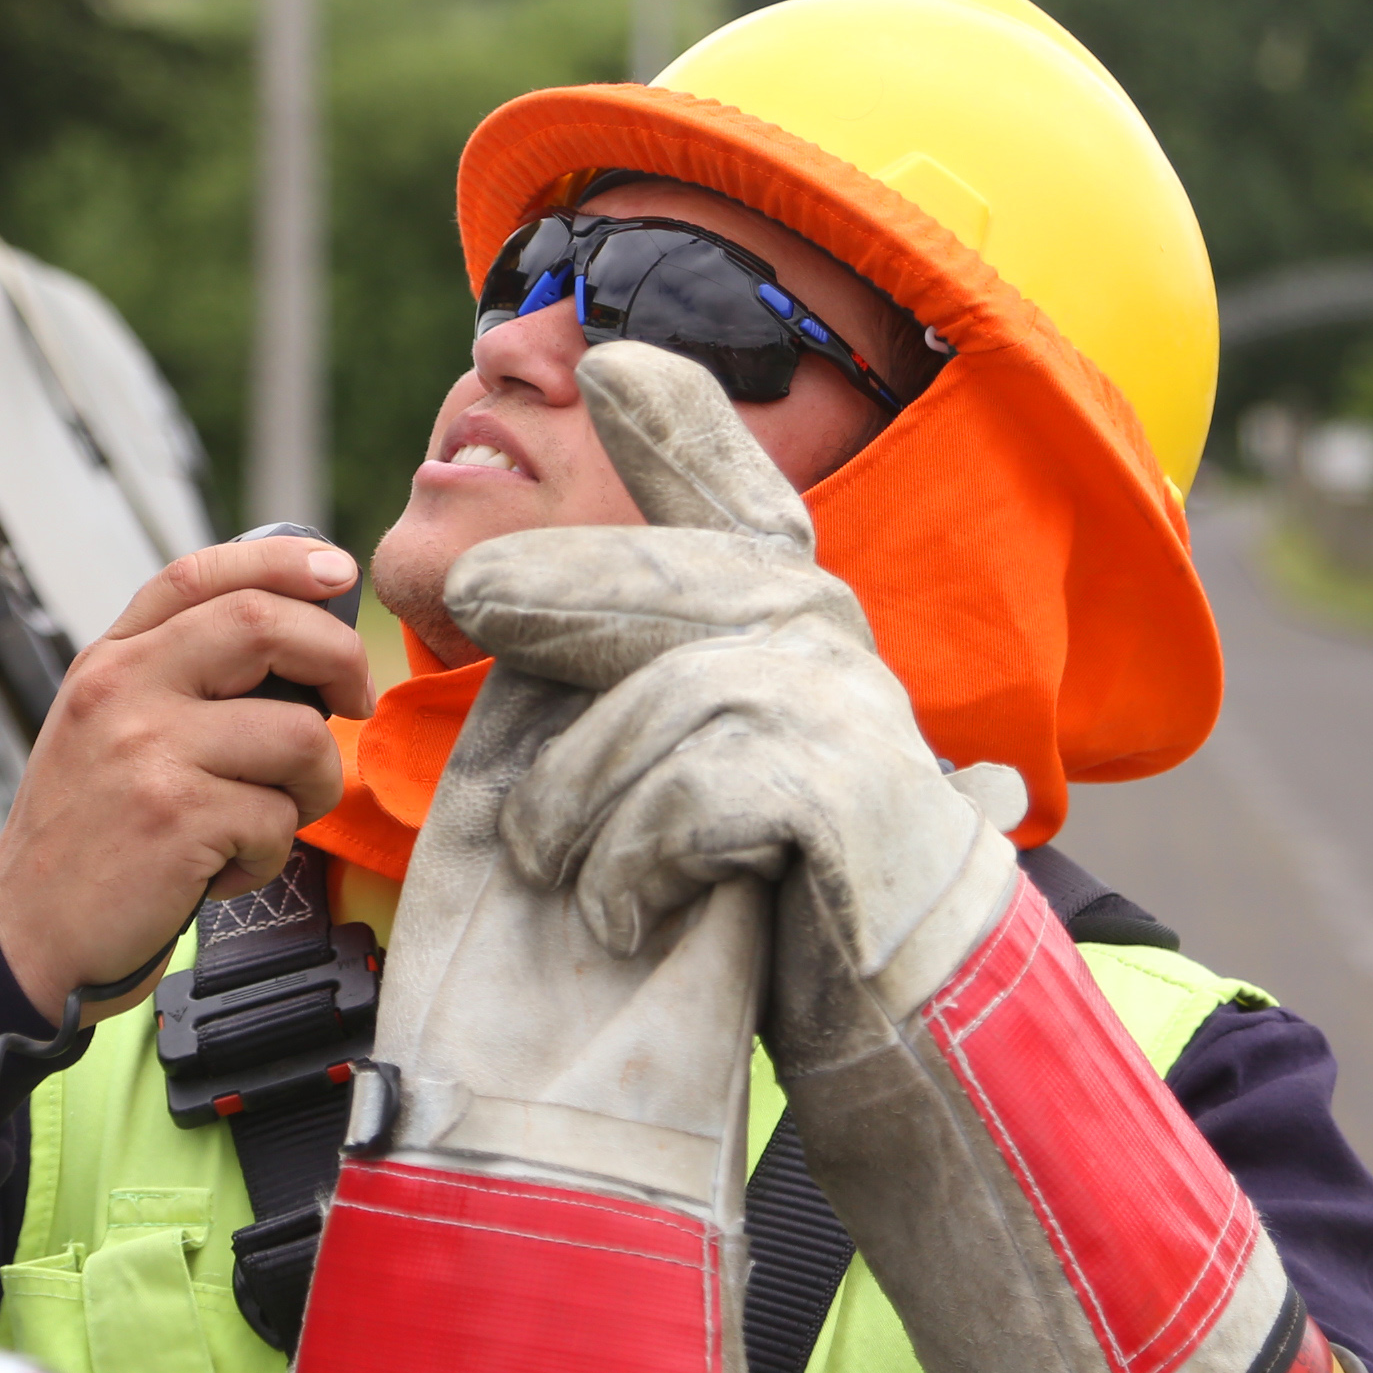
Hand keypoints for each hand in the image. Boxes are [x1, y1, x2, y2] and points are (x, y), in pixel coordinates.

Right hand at [0, 535, 370, 1021]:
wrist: (26, 934)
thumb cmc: (88, 835)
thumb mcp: (108, 729)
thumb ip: (178, 678)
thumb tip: (300, 642)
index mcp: (112, 662)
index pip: (200, 574)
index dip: (281, 560)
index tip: (337, 573)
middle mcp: (123, 690)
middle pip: (264, 624)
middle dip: (339, 658)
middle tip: (354, 701)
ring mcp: (148, 751)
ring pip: (298, 734)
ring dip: (312, 786)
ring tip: (269, 818)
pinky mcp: (177, 818)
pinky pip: (278, 818)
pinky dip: (270, 853)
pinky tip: (223, 867)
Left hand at [442, 344, 1022, 1023]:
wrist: (902, 1010)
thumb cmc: (782, 882)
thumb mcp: (700, 754)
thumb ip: (640, 660)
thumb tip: (517, 572)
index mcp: (791, 614)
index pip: (736, 496)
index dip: (678, 428)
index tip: (608, 363)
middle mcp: (828, 638)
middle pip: (665, 575)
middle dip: (557, 582)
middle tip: (470, 592)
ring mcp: (845, 709)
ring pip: (657, 706)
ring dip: (577, 800)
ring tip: (558, 866)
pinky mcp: (847, 797)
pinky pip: (690, 799)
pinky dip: (632, 863)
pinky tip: (625, 911)